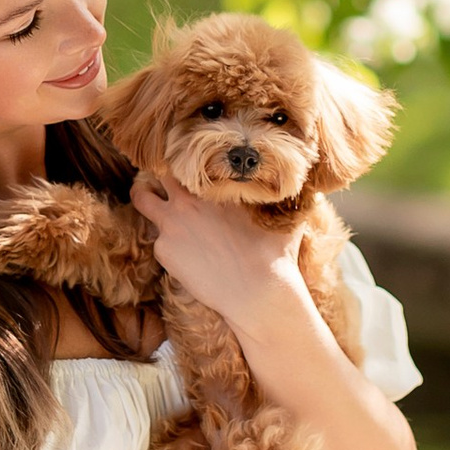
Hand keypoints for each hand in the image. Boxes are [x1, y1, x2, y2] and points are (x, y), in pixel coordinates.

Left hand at [128, 174, 308, 335]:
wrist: (257, 293)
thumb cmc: (274, 254)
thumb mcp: (283, 214)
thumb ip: (281, 194)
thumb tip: (308, 182)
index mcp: (214, 182)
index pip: (187, 156)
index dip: (185, 158)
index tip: (187, 162)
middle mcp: (186, 198)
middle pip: (158, 170)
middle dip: (159, 172)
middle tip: (165, 178)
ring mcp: (169, 224)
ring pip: (141, 197)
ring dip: (145, 195)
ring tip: (150, 199)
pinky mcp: (163, 250)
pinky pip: (156, 238)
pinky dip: (166, 240)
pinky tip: (182, 250)